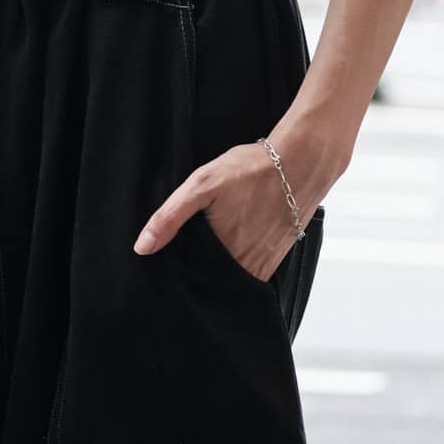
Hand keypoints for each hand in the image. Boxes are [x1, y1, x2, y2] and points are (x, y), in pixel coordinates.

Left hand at [132, 139, 312, 283]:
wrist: (301, 163)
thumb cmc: (252, 169)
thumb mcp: (202, 184)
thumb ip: (169, 216)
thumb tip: (142, 248)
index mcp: (220, 251)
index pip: (189, 276)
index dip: (177, 272)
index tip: (168, 263)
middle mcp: (242, 266)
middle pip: (210, 280)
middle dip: (197, 273)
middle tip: (191, 251)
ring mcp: (261, 265)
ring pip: (230, 280)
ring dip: (218, 271)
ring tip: (210, 249)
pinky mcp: (275, 261)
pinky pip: (250, 275)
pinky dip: (238, 267)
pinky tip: (231, 248)